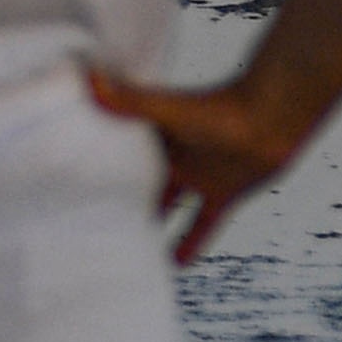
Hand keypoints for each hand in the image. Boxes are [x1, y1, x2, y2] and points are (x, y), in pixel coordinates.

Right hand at [86, 67, 299, 264]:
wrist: (272, 119)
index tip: (69, 188)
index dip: (95, 170)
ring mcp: (196, 177)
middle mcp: (171, 157)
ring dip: (151, 226)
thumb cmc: (219, 107)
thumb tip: (88, 75)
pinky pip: (201, 224)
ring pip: (166, 207)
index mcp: (151, 135)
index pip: (115, 155)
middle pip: (137, 184)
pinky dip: (190, 243)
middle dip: (117, 201)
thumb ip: (129, 99)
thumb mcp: (166, 109)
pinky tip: (176, 266)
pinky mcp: (221, 194)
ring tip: (126, 250)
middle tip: (88, 226)